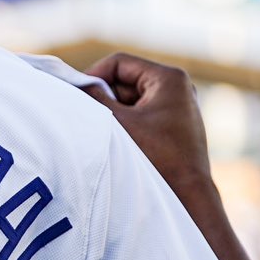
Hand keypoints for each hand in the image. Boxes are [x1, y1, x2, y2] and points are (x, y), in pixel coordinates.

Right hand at [82, 52, 211, 195]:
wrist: (187, 196)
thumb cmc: (156, 157)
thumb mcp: (118, 122)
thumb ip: (93, 98)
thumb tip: (72, 84)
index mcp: (169, 78)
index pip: (119, 63)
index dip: (93, 75)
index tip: (76, 95)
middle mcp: (177, 87)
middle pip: (124, 80)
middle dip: (103, 96)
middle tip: (88, 115)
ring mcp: (176, 106)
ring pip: (129, 98)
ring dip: (113, 112)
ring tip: (105, 131)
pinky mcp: (172, 125)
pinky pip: (139, 114)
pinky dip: (124, 123)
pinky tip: (118, 141)